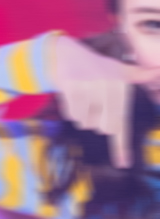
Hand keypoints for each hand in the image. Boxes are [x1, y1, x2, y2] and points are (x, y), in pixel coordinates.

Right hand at [51, 34, 159, 168]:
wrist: (68, 53)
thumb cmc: (96, 66)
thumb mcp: (118, 69)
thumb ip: (138, 75)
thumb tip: (155, 71)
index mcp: (120, 85)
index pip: (121, 122)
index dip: (121, 146)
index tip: (123, 165)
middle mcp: (107, 87)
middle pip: (103, 127)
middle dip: (98, 120)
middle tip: (94, 104)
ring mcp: (89, 88)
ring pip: (86, 123)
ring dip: (83, 115)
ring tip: (83, 97)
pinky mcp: (71, 88)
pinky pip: (73, 116)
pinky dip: (71, 110)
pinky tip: (73, 95)